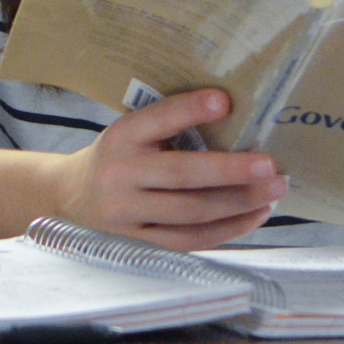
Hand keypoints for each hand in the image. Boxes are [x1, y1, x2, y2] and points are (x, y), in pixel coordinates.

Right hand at [48, 88, 286, 249]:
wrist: (68, 197)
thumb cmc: (118, 157)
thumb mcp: (130, 134)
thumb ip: (168, 128)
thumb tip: (236, 119)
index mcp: (120, 138)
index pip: (157, 120)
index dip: (189, 110)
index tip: (225, 100)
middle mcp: (120, 176)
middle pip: (181, 175)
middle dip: (231, 170)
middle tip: (270, 164)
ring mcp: (127, 214)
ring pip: (191, 212)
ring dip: (239, 202)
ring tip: (275, 190)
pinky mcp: (138, 243)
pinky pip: (189, 240)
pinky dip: (227, 229)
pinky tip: (254, 215)